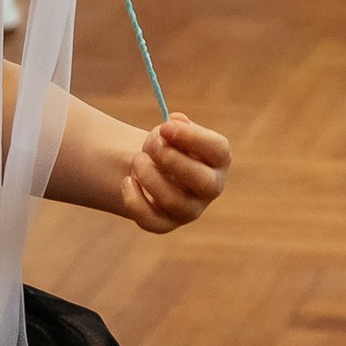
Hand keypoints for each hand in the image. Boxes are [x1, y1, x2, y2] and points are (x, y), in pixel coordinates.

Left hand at [118, 111, 229, 234]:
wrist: (149, 169)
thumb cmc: (166, 146)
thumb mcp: (170, 131)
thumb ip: (174, 126)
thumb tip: (175, 121)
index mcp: (218, 160)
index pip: (218, 151)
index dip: (193, 137)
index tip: (166, 125)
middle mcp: (211, 188)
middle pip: (204, 182)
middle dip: (174, 161)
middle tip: (153, 145)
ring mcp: (190, 210)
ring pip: (174, 202)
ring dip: (150, 177)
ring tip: (137, 160)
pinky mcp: (167, 224)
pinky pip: (152, 221)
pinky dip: (134, 200)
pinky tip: (127, 181)